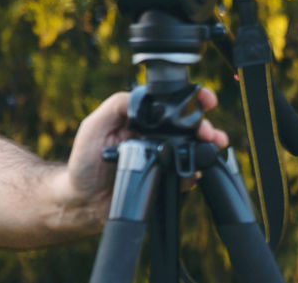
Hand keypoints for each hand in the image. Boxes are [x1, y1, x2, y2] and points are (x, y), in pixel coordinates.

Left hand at [64, 88, 229, 229]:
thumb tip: (145, 96)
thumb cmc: (84, 161)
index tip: (205, 99)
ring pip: (191, 148)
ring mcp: (160, 158)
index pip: (167, 105)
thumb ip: (116, 106)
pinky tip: (195, 170)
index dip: (189, 100)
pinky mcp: (164, 180)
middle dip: (203, 124)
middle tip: (208, 131)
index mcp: (137, 120)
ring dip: (207, 145)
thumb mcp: (94, 126)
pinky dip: (196, 171)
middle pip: (185, 126)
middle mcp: (151, 137)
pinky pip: (187, 174)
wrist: (84, 201)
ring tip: (213, 143)